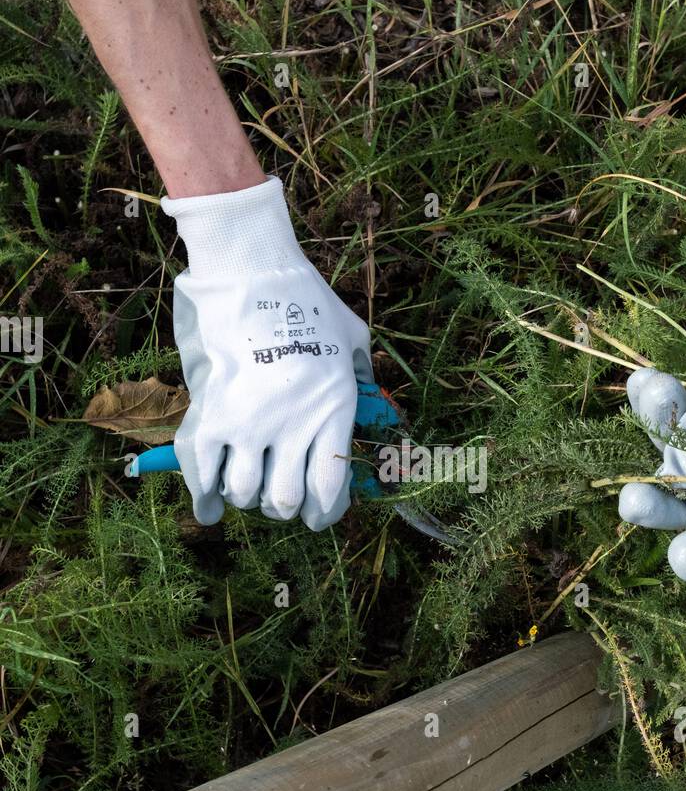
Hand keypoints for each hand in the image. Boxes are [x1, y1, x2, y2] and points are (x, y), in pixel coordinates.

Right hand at [162, 176, 372, 526]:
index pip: (330, 489)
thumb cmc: (306, 301)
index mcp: (336, 410)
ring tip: (244, 487)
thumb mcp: (351, 341)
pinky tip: (208, 509)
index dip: (323, 514)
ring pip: (245, 492)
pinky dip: (204, 498)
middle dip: (282, 506)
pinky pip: (204, 473)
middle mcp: (295, 424)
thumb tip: (376, 412)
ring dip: (244, 496)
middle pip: (284, 500)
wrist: (252, 271)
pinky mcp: (213, 414)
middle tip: (277, 498)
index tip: (316, 519)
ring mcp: (251, 422)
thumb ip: (360, 379)